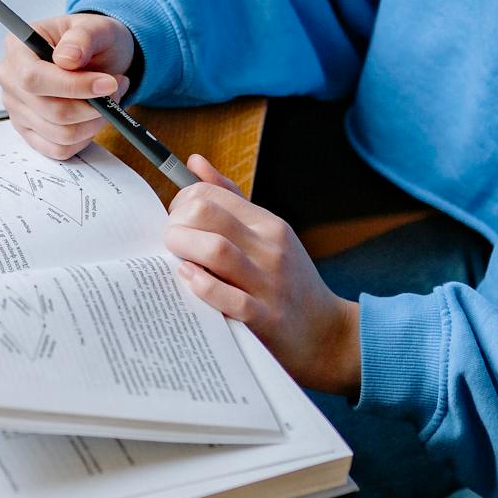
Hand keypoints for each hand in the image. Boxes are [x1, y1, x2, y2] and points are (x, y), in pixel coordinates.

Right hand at [0, 11, 135, 159]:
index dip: (73, 86)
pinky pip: (59, 149)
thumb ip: (82, 37)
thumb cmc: (91, 40)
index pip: (33, 78)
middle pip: (50, 110)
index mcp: (18, 48)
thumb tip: (66, 58)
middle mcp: (11, 81)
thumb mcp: (95, 27)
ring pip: (59, 134)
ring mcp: (18, 109)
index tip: (107, 84)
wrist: (97, 58)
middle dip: (92, 106)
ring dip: (94, 122)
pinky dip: (85, 138)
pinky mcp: (30, 132)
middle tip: (116, 89)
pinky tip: (94, 118)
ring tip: (110, 101)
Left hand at [165, 156, 361, 396]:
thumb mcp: (268, 235)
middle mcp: (271, 248)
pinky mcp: (264, 318)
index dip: (182, 201)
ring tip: (175, 258)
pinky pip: (227, 297)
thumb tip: (195, 163)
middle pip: (207, 215)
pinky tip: (188, 279)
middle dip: (176, 223)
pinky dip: (201, 285)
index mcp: (269, 225)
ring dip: (182, 249)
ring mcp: (269, 283)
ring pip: (216, 250)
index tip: (176, 219)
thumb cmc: (289, 282)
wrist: (327, 334)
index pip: (213, 194)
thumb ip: (229, 199)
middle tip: (171, 240)